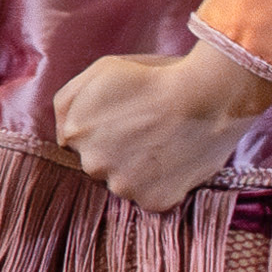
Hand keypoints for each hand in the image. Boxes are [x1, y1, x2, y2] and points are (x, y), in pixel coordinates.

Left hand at [47, 45, 271, 215]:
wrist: (208, 95)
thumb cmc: (157, 76)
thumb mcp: (101, 70)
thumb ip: (69, 101)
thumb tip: (64, 136)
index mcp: (74, 131)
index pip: (80, 143)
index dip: (104, 130)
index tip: (127, 120)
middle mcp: (92, 164)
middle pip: (100, 166)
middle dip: (118, 153)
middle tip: (148, 132)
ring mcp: (123, 186)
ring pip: (125, 184)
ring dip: (139, 172)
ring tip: (165, 146)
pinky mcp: (153, 201)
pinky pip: (152, 198)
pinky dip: (163, 185)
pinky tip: (176, 162)